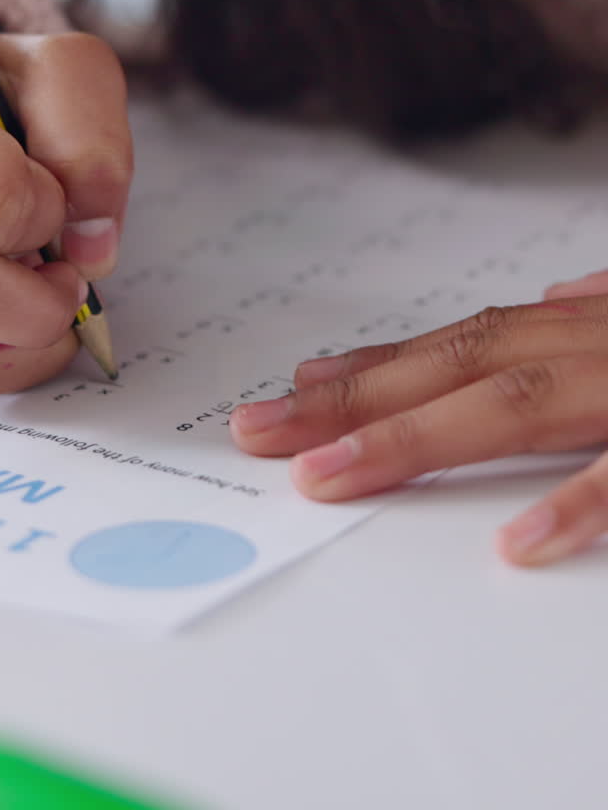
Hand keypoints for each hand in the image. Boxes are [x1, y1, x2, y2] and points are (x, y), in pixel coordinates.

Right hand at [0, 25, 130, 394]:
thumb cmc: (10, 99)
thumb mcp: (68, 79)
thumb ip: (92, 146)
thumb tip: (90, 248)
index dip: (47, 215)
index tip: (57, 204)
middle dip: (35, 304)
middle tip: (66, 281)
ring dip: (15, 343)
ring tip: (36, 300)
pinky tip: (4, 321)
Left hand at [230, 279, 607, 566]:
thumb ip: (595, 314)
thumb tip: (555, 295)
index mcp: (584, 329)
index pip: (465, 345)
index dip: (379, 366)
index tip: (301, 385)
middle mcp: (592, 346)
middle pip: (459, 368)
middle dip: (354, 400)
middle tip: (263, 429)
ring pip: (512, 405)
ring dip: (414, 436)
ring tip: (328, 471)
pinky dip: (571, 504)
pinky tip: (515, 542)